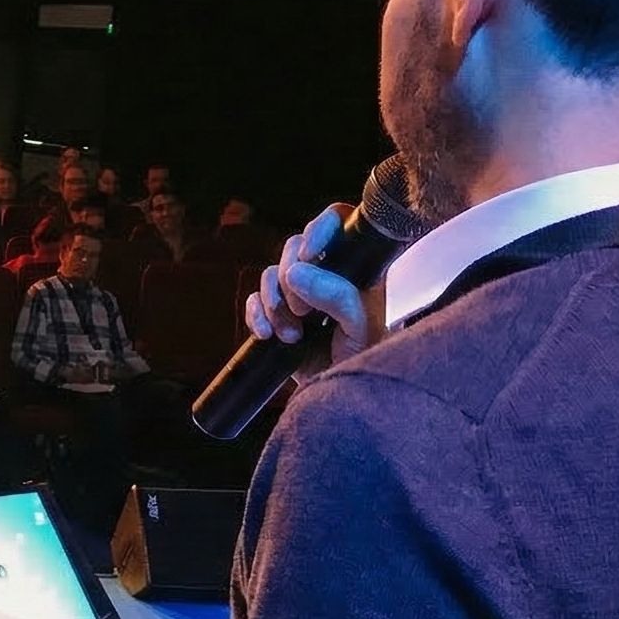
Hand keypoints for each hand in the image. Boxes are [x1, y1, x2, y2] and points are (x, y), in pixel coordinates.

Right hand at [246, 203, 382, 374]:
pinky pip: (255, 300)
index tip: (308, 254)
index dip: (320, 228)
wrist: (341, 396)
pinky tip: (267, 335)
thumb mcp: (361, 328)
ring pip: (272, 273)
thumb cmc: (364, 359)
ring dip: (274, 303)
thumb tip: (296, 272)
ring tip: (290, 334)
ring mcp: (300, 294)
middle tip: (303, 312)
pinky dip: (256, 315)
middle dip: (291, 279)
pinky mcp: (278, 314)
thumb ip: (337, 296)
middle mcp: (326, 274)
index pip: (339, 221)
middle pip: (294, 245)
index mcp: (356, 268)